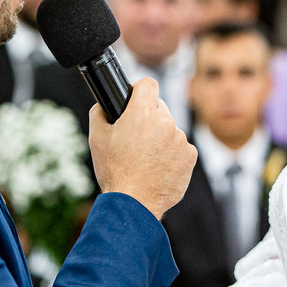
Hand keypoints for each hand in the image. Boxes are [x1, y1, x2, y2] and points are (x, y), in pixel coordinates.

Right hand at [89, 78, 195, 218]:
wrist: (135, 203)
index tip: (136, 98)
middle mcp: (165, 122)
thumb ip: (99, 113)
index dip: (140, 89)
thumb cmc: (115, 171)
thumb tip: (103, 105)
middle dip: (149, 118)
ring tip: (146, 159)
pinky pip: (181, 147)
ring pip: (170, 129)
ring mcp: (180, 139)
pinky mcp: (190, 155)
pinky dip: (172, 154)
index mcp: (142, 113)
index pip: (148, 83)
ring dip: (161, 138)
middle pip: (159, 108)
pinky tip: (158, 167)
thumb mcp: (96, 139)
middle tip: (136, 138)